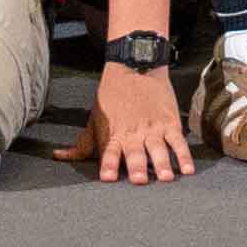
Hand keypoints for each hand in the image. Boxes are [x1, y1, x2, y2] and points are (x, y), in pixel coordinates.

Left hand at [72, 62, 194, 182]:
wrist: (135, 65)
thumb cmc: (112, 96)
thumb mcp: (94, 119)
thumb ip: (81, 144)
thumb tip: (58, 156)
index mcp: (114, 134)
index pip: (109, 152)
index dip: (108, 165)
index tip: (107, 178)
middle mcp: (133, 133)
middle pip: (135, 152)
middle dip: (137, 166)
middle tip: (140, 180)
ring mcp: (153, 128)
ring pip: (159, 148)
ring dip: (163, 163)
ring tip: (166, 177)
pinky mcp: (170, 122)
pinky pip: (178, 141)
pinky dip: (184, 155)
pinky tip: (188, 169)